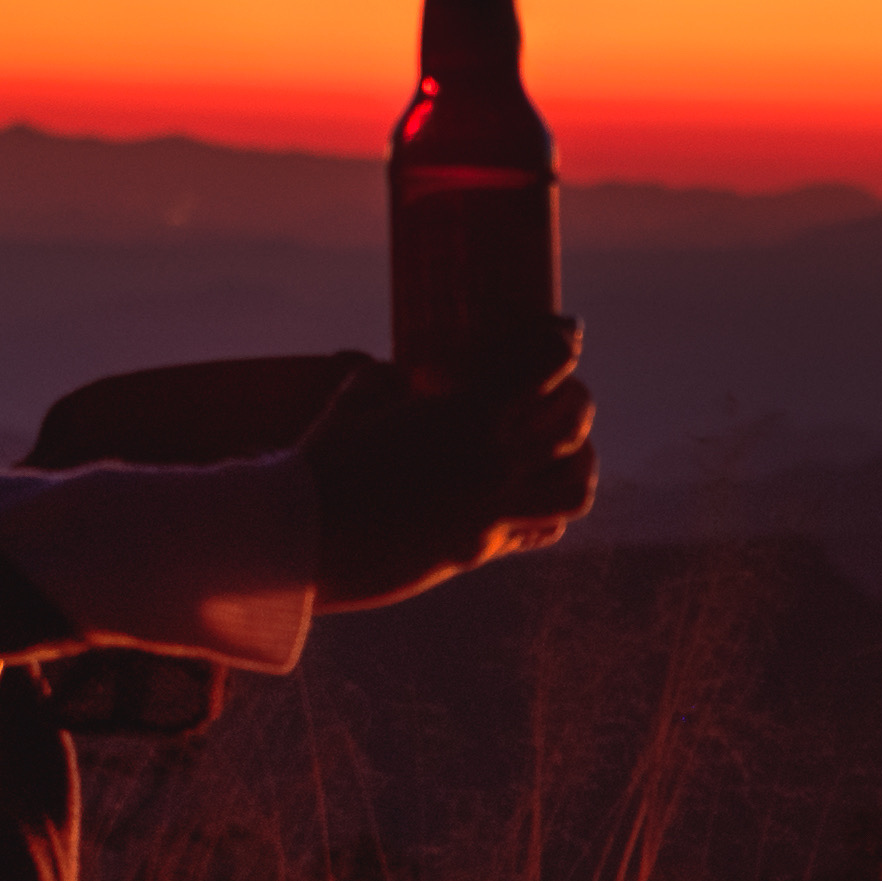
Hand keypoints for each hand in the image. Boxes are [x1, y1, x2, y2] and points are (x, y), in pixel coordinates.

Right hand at [299, 323, 597, 609]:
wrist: (303, 540)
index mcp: (471, 415)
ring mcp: (493, 513)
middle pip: (572, 420)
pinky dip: (545, 510)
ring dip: (578, 459)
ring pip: (575, 485)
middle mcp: (495, 464)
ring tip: (561, 447)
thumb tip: (402, 373)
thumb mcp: (357, 399)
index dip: (561, 339)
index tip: (565, 330)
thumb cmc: (324, 462)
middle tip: (557, 387)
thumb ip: (390, 378)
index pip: (547, 364)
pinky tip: (526, 496)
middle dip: (572, 395)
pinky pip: (540, 531)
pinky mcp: (480, 551)